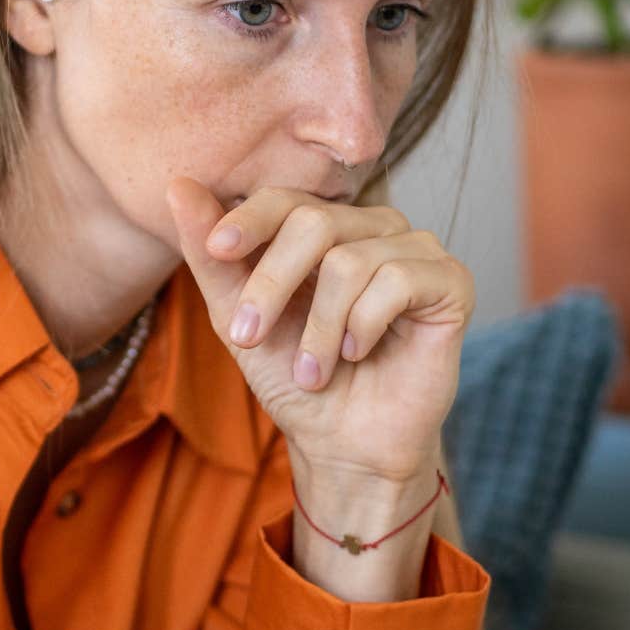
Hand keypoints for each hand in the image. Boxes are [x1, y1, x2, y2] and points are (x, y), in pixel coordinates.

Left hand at [163, 176, 471, 483]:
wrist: (343, 445)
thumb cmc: (293, 378)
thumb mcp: (238, 318)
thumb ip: (211, 257)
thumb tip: (178, 184)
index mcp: (324, 228)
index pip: (285, 200)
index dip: (249, 219)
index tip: (216, 250)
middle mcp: (372, 228)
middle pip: (314, 222)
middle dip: (271, 285)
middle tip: (248, 338)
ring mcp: (416, 251)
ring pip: (351, 260)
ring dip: (318, 328)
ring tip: (313, 371)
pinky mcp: (451, 282)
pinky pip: (398, 280)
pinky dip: (364, 326)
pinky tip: (359, 354)